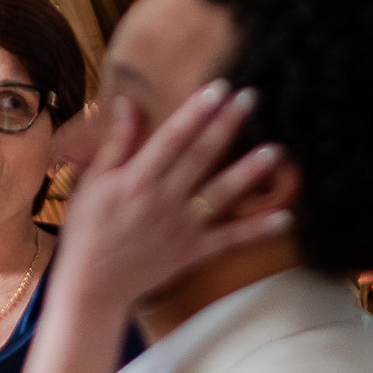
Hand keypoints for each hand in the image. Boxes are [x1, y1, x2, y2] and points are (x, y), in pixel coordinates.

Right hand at [55, 83, 290, 315]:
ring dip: (248, 173)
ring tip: (274, 151)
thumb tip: (127, 103)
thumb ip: (116, 144)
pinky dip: (257, 230)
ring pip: (220, 194)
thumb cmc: (88, 230)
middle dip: (226, 126)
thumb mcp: (93, 183)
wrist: (93, 284)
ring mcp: (181, 227)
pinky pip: (230, 239)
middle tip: (251, 98)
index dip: (195, 112)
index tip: (217, 88)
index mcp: (136, 180)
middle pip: (200, 157)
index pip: (171, 138)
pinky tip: (285, 217)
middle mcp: (162, 200)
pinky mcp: (193, 251)